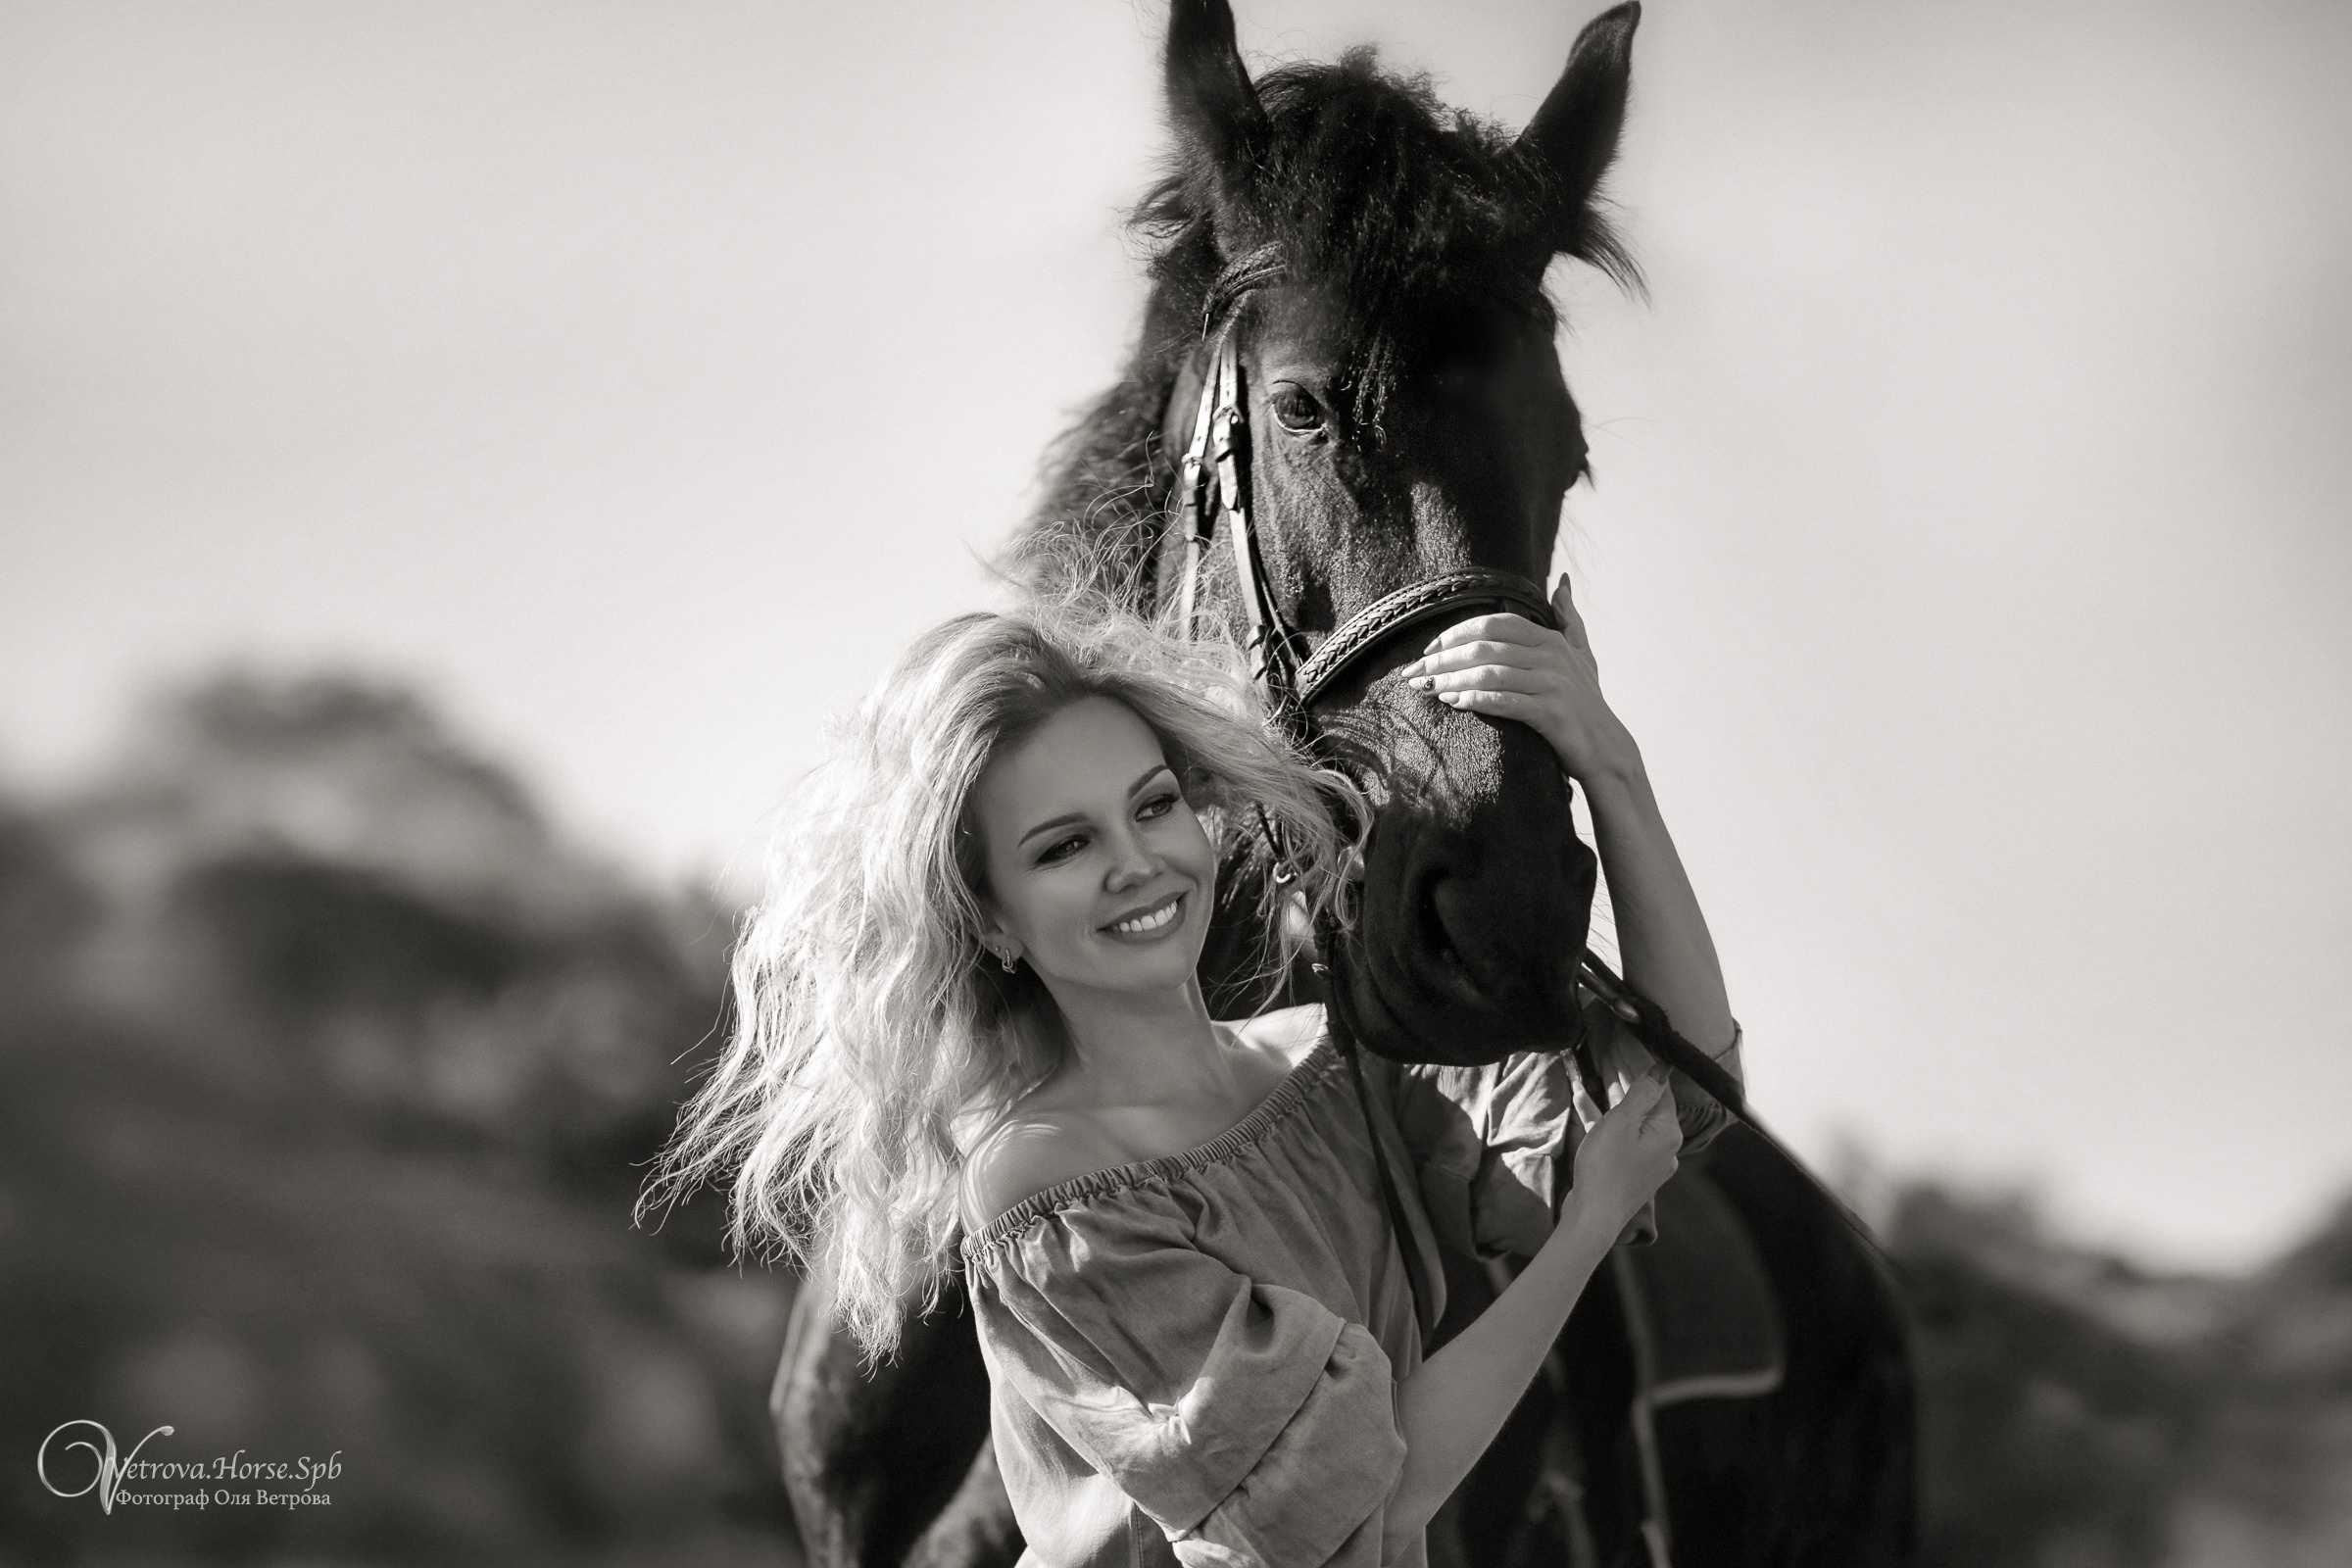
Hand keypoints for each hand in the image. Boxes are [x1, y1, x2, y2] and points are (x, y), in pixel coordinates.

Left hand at [1399, 573, 1636, 783]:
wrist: (1606, 749)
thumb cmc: (1587, 702)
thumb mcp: (1582, 654)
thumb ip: (1570, 618)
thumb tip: (1563, 582)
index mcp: (1551, 639)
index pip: (1494, 624)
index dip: (1456, 634)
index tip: (1429, 650)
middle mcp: (1552, 657)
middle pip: (1484, 648)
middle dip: (1442, 660)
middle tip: (1413, 674)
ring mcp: (1552, 685)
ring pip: (1488, 674)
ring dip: (1450, 680)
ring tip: (1426, 689)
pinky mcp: (1550, 714)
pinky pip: (1502, 702)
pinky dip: (1473, 700)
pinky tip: (1452, 701)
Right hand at [1567, 1060, 1681, 1236]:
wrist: (1592, 1217)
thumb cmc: (1606, 1169)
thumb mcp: (1622, 1123)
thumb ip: (1642, 1093)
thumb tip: (1662, 1068)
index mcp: (1668, 1132)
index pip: (1661, 1087)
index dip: (1644, 1062)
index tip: (1629, 1041)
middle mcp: (1664, 1146)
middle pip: (1647, 1101)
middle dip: (1628, 1075)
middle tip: (1611, 1049)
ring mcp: (1647, 1159)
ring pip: (1631, 1118)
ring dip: (1613, 1095)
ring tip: (1597, 1070)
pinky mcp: (1629, 1168)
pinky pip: (1619, 1135)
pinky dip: (1604, 1119)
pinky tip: (1582, 1100)